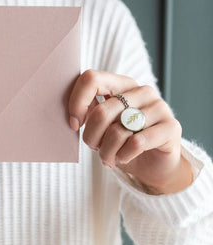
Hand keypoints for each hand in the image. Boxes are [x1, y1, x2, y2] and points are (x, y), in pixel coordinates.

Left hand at [68, 69, 192, 193]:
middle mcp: (142, 91)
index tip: (74, 124)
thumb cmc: (122, 142)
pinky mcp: (171, 127)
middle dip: (91, 137)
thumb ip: (89, 113)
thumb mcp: (101, 126)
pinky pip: (136, 143)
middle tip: (94, 148)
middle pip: (101, 112)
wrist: (153, 165)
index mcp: (121, 84)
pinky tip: (123, 158)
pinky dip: (123, 156)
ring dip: (106, 152)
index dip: (76, 103)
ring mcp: (159, 107)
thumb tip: (72, 117)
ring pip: (117, 131)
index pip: (91, 79)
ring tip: (108, 158)